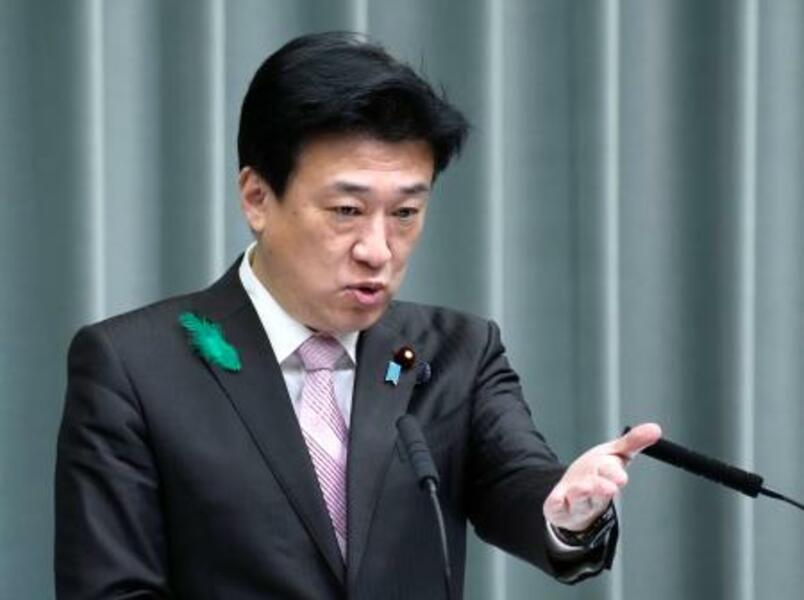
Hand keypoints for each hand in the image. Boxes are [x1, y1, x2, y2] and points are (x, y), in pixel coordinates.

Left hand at [543, 422, 661, 531]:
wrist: (573, 499)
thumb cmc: (596, 474)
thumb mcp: (613, 454)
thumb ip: (632, 442)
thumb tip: (655, 429)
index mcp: (607, 478)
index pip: (612, 475)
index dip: (614, 475)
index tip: (619, 477)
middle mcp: (593, 492)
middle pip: (598, 490)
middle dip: (601, 487)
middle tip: (608, 487)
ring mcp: (576, 501)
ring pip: (579, 499)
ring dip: (581, 493)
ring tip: (582, 487)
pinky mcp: (559, 508)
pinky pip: (557, 507)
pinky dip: (556, 504)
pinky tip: (555, 500)